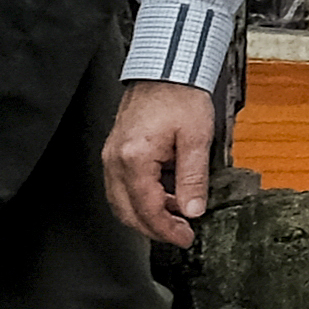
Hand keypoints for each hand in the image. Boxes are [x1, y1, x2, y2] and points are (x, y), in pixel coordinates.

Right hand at [104, 81, 222, 249]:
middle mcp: (115, 160)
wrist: (167, 70)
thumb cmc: (181, 97)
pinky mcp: (115, 152)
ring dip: (146, 215)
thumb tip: (192, 210)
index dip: (166, 229)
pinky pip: (122, 186)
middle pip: (127, 211)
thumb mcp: (197, 139)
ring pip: (121, 201)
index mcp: (134, 159)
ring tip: (176, 218)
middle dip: (153, 228)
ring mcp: (111, 156)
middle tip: (180, 234)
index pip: (146, 209)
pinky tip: (164, 197)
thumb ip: (193, 178)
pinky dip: (140, 199)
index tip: (185, 238)